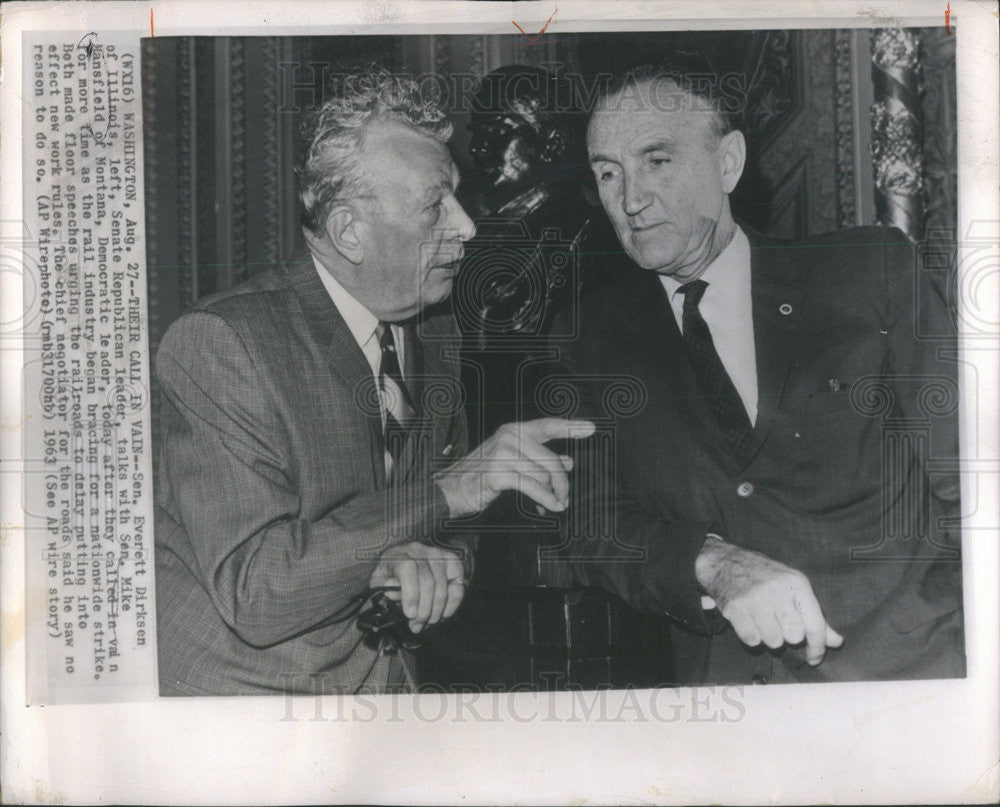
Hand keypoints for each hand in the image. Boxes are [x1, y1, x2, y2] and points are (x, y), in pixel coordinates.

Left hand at [368, 542, 465, 633]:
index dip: (410, 593)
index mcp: (398, 554)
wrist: (402, 563)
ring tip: (427, 622)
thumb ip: (383, 587)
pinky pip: (458, 585)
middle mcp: (420, 550)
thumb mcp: (378, 582)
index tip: (410, 614)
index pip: (407, 568)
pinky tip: (442, 614)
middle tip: (416, 626)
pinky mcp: (452, 562)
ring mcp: (438, 554)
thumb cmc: (389, 576)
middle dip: (423, 611)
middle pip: (428, 582)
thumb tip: (395, 593)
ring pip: (443, 587)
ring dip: (436, 611)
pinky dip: (452, 604)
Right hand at [434, 418, 595, 517]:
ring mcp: (502, 453)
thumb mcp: (513, 462)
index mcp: (513, 430)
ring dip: (553, 494)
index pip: (547, 426)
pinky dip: (545, 499)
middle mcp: (509, 437)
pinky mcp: (498, 473)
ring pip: (543, 475)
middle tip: (565, 497)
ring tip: (555, 504)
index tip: (592, 428)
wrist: (451, 489)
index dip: (571, 427)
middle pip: (550, 459)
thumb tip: (569, 462)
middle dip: (562, 481)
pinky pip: (532, 487)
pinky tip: (550, 507)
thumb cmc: (483, 475)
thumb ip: (539, 459)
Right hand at [695, 537, 843, 665]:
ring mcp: (755, 600)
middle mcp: (777, 591)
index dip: (818, 647)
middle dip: (788, 636)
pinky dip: (751, 635)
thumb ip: (815, 616)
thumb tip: (836, 642)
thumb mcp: (793, 586)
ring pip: (773, 641)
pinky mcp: (735, 609)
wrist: (725, 562)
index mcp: (796, 583)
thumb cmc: (764, 576)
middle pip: (794, 637)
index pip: (815, 624)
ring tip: (763, 620)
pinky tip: (749, 621)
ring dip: (769, 637)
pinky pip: (752, 640)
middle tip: (779, 623)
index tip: (814, 658)